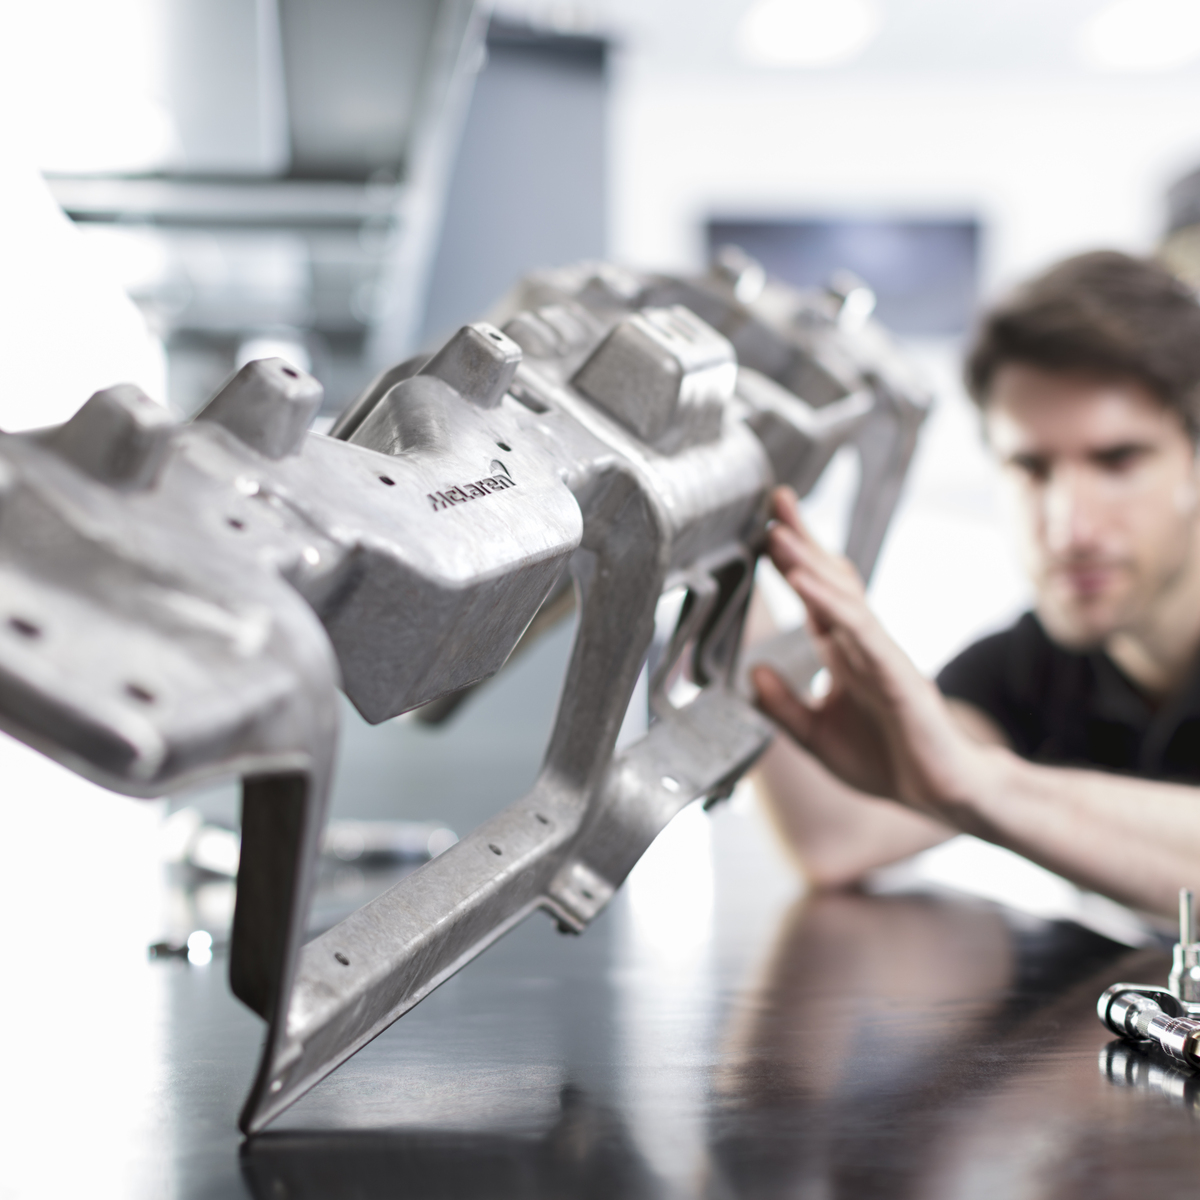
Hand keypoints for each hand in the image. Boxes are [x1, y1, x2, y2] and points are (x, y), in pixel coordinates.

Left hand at [751, 488, 993, 821]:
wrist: (943, 796)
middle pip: (830, 580)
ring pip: (842, 599)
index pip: (815, 595)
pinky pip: (862, 633)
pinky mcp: (899, 675)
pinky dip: (832, 606)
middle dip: (803, 539)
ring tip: (777, 532)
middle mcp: (863, 645)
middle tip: (775, 498)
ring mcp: (883, 656)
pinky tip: (806, 584)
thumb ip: (783, 706)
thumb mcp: (815, 735)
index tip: (766, 525)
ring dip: (808, 564)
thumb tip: (751, 673)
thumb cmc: (888, 761)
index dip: (792, 560)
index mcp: (845, 654)